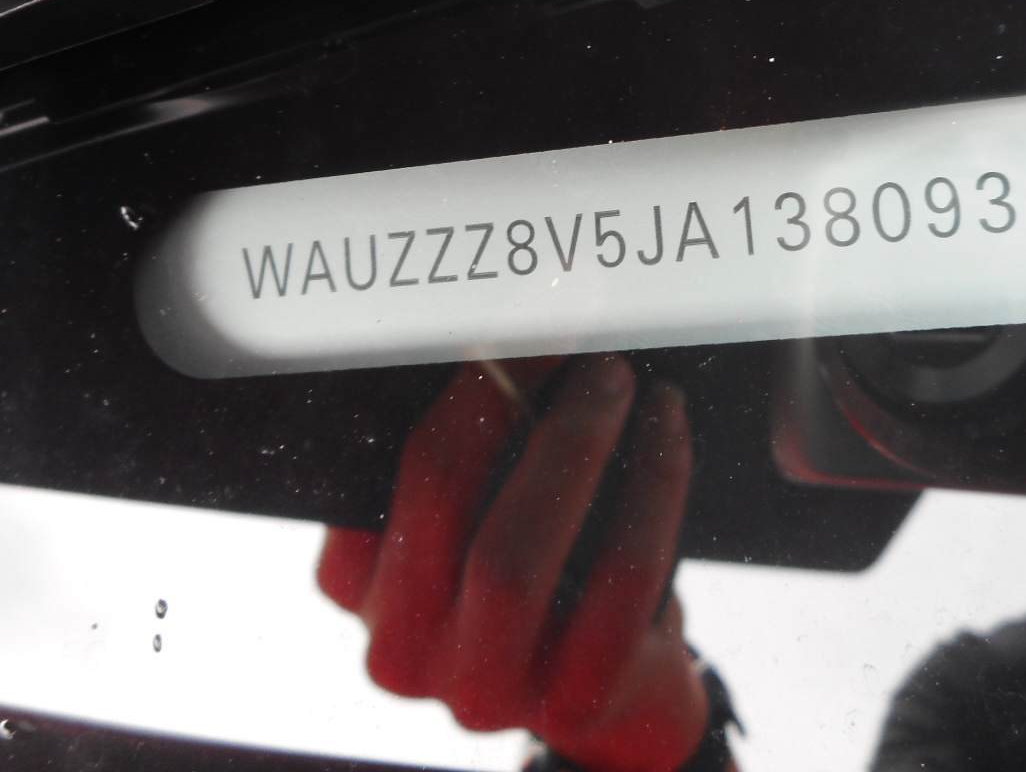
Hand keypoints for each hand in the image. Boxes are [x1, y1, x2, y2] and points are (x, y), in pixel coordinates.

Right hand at [317, 355, 706, 771]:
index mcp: (360, 586)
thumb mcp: (474, 517)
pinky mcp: (574, 701)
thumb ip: (468, 450)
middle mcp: (403, 649)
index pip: (389, 466)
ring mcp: (484, 689)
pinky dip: (652, 487)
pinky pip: (617, 582)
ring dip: (577, 441)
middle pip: (437, 499)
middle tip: (566, 343)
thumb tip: (509, 334)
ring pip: (514, 555)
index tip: (510, 325)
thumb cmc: (538, 567)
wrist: (612, 689)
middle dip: (506, 401)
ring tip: (617, 379)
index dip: (458, 387)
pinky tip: (664, 430)